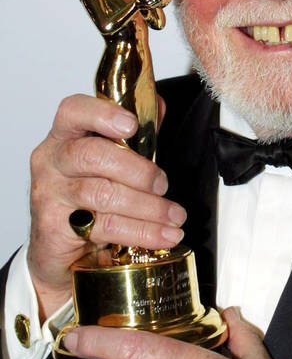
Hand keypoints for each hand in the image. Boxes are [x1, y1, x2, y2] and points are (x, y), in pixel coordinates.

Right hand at [28, 94, 185, 319]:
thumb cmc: (86, 200)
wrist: (60, 253)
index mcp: (65, 136)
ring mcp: (49, 195)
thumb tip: (158, 106)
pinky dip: (141, 232)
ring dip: (148, 207)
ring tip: (174, 216)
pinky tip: (163, 235)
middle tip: (163, 185)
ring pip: (102, 194)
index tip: (132, 125)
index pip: (73, 111)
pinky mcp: (54, 229)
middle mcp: (51, 161)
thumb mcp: (112, 164)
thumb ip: (135, 136)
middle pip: (92, 155)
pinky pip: (103, 227)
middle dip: (138, 171)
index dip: (103, 114)